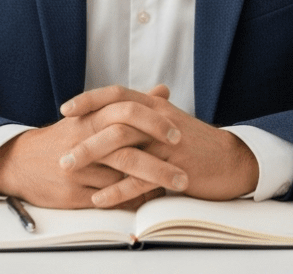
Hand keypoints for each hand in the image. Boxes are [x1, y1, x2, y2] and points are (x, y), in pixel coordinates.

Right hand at [0, 85, 185, 209]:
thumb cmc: (65, 136)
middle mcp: (83, 141)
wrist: (20, 162)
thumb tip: (163, 90)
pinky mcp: (71, 194)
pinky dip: (130, 200)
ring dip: (149, 186)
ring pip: (119, 180)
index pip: (127, 113)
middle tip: (186, 173)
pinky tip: (148, 200)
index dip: (155, 123)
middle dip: (160, 165)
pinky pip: (107, 200)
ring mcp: (77, 170)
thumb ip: (130, 104)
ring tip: (173, 189)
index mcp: (91, 118)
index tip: (179, 134)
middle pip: (127, 152)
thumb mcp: (93, 115)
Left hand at [59, 84, 258, 207]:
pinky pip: (141, 178)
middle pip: (115, 121)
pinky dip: (117, 190)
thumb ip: (142, 116)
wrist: (231, 160)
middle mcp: (158, 119)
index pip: (117, 94)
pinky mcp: (175, 167)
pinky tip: (100, 199)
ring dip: (94, 159)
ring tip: (72, 172)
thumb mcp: (167, 122)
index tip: (65, 110)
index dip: (90, 99)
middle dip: (84, 138)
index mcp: (155, 106)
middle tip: (61, 154)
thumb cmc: (194, 143)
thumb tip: (111, 114)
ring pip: (124, 147)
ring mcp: (167, 143)